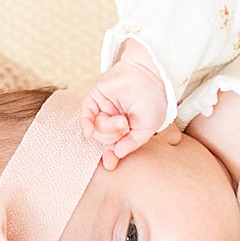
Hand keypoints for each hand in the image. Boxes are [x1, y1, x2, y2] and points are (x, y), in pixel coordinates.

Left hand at [80, 41, 167, 169]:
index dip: (111, 156)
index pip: (114, 145)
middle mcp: (114, 118)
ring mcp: (104, 107)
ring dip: (108, 128)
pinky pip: (85, 115)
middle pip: (104, 139)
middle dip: (113, 138)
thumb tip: (118, 154)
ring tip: (122, 120)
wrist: (150, 75)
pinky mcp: (96, 96)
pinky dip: (85, 124)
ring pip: (95, 129)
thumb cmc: (154, 99)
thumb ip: (132, 142)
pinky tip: (88, 132)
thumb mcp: (147, 128)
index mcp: (127, 127)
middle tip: (126, 128)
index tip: (110, 165)